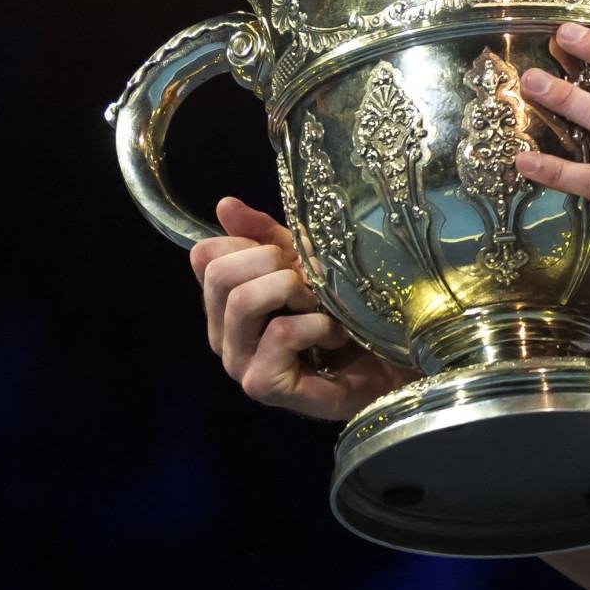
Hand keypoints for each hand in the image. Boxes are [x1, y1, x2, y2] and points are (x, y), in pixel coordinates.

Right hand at [187, 195, 411, 420]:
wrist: (384, 363)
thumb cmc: (339, 312)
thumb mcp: (302, 261)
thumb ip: (263, 235)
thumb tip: (224, 204)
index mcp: (224, 302)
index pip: (205, 256)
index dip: (250, 243)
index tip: (289, 257)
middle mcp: (222, 334)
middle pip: (219, 275)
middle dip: (272, 263)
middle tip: (308, 281)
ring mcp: (239, 363)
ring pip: (243, 301)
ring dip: (294, 291)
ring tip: (321, 305)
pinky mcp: (262, 385)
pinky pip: (280, 333)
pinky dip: (316, 325)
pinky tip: (334, 335)